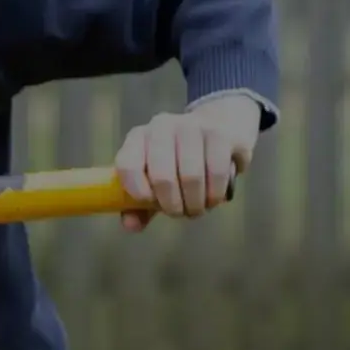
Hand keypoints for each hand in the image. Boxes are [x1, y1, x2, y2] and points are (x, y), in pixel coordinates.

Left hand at [113, 94, 261, 230]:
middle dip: (172, 205)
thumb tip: (130, 226)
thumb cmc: (180, 159)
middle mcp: (162, 127)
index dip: (137, 191)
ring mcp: (192, 127)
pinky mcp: (221, 134)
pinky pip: (217, 172)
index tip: (150, 204)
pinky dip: (215, 194)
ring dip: (196, 203)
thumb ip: (139, 203)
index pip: (127, 164)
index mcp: (138, 137)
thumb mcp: (155, 176)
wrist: (222, 123)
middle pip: (161, 176)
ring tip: (198, 209)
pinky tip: (214, 198)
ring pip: (191, 177)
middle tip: (180, 213)